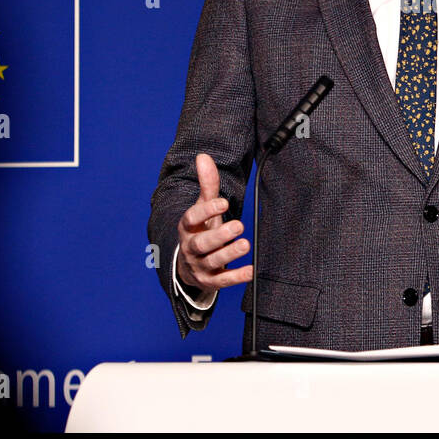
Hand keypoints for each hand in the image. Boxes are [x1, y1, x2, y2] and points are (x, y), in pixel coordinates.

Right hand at [176, 153, 251, 293]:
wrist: (189, 263)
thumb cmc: (201, 229)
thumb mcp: (203, 207)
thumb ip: (207, 184)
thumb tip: (204, 156)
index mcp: (187, 227)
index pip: (192, 218)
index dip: (206, 210)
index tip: (224, 202)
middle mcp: (191, 247)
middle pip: (202, 243)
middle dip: (219, 235)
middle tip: (238, 225)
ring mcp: (199, 265)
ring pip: (212, 261)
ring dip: (229, 254)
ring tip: (245, 244)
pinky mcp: (209, 281)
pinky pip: (222, 281)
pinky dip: (236, 277)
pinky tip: (251, 271)